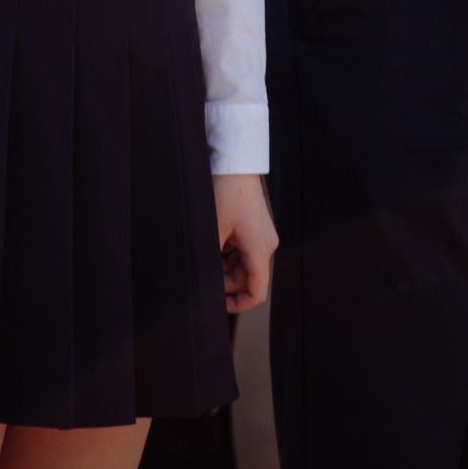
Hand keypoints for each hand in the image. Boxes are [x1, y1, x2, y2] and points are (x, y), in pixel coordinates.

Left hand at [215, 173, 276, 312]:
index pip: (256, 291)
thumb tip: (204, 278)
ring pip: (244, 265)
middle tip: (202, 277)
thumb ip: (211, 257)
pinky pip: (243, 251)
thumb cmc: (225, 192)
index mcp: (259, 249)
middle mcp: (266, 245)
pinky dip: (228, 254)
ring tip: (205, 258)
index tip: (217, 304)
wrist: (235, 164)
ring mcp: (262, 236)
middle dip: (225, 282)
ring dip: (225, 268)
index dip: (238, 304)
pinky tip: (212, 246)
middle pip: (248, 278)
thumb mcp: (213, 228)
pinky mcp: (256, 228)